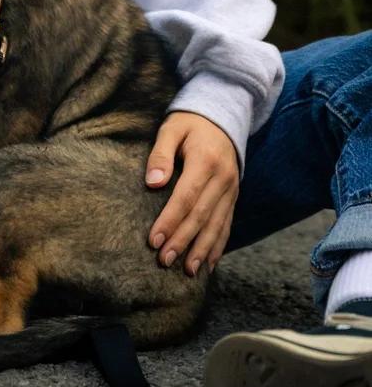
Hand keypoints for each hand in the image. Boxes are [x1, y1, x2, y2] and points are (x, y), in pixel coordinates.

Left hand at [145, 112, 238, 276]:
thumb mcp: (171, 128)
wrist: (223, 115)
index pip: (186, 197)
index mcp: (205, 161)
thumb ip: (161, 154)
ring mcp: (231, 189)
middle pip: (201, 216)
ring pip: (217, 225)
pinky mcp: (233, 196)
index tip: (154, 241)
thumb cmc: (190, 123)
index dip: (170, 221)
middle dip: (183, 241)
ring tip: (188, 271)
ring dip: (202, 250)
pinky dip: (218, 245)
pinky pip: (227, 224)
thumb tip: (153, 182)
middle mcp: (223, 178)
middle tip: (164, 261)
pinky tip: (208, 263)